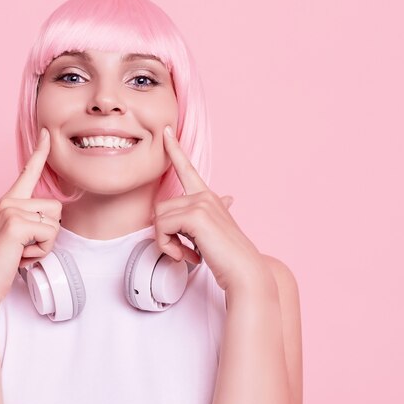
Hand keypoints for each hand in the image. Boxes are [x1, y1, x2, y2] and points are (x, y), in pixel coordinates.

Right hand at [0, 128, 61, 304]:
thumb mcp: (17, 238)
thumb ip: (31, 222)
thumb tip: (54, 218)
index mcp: (8, 202)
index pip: (28, 172)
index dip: (40, 151)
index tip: (47, 133)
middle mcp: (8, 201)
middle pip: (56, 207)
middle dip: (48, 234)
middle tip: (24, 249)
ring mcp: (10, 210)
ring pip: (55, 222)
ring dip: (45, 244)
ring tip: (21, 253)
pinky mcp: (15, 224)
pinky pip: (50, 235)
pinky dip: (40, 252)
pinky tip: (20, 258)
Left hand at [153, 126, 266, 292]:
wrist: (244, 272)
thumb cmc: (227, 257)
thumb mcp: (213, 232)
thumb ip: (208, 216)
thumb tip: (229, 198)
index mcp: (207, 197)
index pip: (187, 169)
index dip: (175, 150)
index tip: (166, 131)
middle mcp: (204, 195)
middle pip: (159, 208)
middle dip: (164, 234)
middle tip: (182, 251)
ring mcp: (201, 203)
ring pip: (158, 219)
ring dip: (166, 243)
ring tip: (186, 254)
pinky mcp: (196, 215)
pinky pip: (162, 228)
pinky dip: (168, 247)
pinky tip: (188, 256)